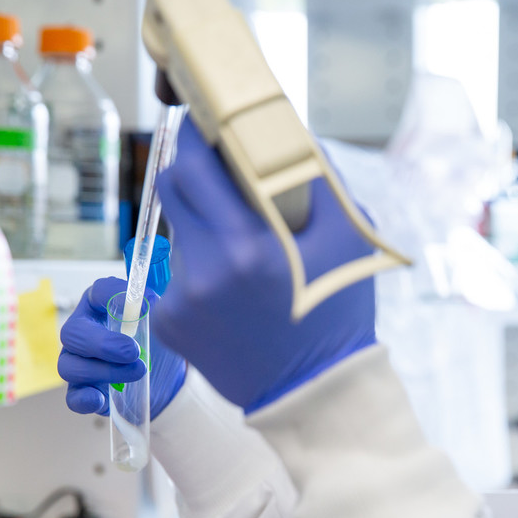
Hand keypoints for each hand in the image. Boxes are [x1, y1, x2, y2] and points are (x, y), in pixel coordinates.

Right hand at [58, 276, 186, 416]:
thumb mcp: (161, 324)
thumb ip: (156, 310)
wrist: (164, 381)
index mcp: (101, 306)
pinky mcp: (82, 390)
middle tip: (133, 352)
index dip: (113, 295)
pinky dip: (85, 399)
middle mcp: (83, 331)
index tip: (138, 305)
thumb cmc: (156, 344)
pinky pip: (72, 396)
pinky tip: (101, 399)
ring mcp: (78, 362)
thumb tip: (151, 301)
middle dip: (103, 344)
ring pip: (69, 366)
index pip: (99, 291)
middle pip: (73, 332)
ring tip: (137, 372)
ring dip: (103, 371)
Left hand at [151, 117, 375, 412]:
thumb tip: (290, 136)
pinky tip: (233, 292)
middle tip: (221, 173)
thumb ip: (318, 179)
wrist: (316, 393)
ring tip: (245, 252)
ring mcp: (181, 300)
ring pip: (178, 232)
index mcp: (247, 245)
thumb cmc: (337, 314)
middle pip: (171, 190)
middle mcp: (205, 270)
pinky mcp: (169, 323)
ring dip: (204, 226)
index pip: (193, 166)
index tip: (205, 124)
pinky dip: (201, 271)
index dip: (195, 136)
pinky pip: (177, 275)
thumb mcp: (348, 240)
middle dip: (194, 174)